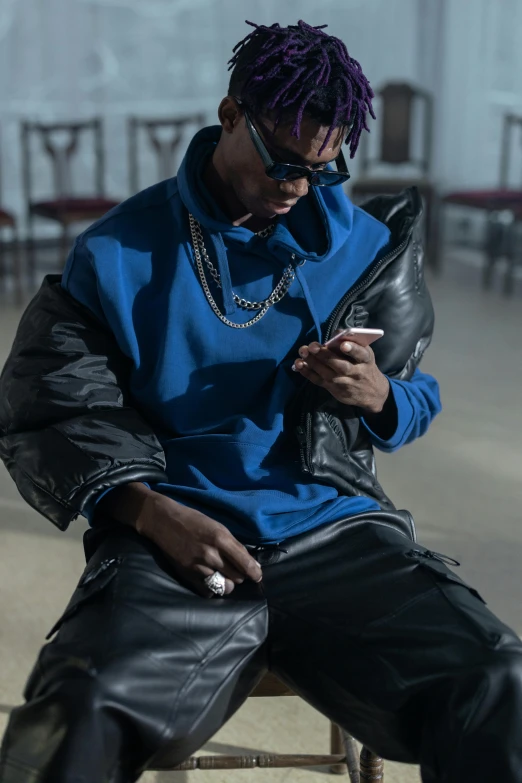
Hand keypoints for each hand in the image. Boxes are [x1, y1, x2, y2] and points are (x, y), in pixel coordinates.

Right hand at [98, 484, 262, 596]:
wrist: (163, 521)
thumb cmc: (193, 520)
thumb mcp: (217, 526)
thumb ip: (232, 544)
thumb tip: (249, 562)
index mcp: (221, 538)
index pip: (245, 563)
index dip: (255, 572)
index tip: (257, 576)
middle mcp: (211, 554)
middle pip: (237, 577)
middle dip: (240, 575)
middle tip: (236, 570)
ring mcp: (198, 566)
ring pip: (224, 586)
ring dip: (226, 582)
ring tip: (223, 575)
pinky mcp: (187, 574)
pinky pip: (207, 591)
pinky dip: (212, 588)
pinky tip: (211, 580)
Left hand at [292, 336, 389, 413]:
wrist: (372, 392)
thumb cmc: (365, 366)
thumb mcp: (366, 353)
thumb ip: (354, 343)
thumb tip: (336, 333)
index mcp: (365, 360)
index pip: (360, 354)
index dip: (352, 349)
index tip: (343, 345)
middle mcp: (355, 372)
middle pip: (340, 365)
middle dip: (325, 355)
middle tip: (312, 346)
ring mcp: (343, 382)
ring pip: (327, 373)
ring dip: (313, 362)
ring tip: (303, 351)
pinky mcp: (333, 389)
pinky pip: (319, 380)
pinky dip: (307, 372)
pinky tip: (299, 364)